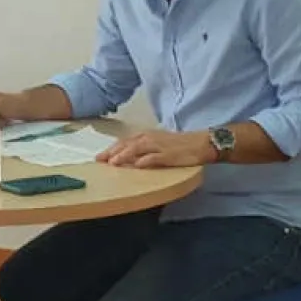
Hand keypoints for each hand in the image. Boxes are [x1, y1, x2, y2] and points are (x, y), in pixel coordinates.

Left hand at [98, 130, 214, 168]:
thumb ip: (142, 149)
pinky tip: (136, 166)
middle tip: (99, 160)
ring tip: (113, 163)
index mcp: (146, 135)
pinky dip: (144, 161)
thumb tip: (127, 158)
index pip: (124, 141)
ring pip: (137, 149)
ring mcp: (159, 146)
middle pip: (126, 144)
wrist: (201, 143)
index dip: (111, 149)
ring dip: (123, 155)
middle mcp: (150, 138)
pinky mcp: (169, 155)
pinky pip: (154, 157)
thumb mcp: (157, 143)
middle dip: (112, 152)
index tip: (99, 157)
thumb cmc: (178, 144)